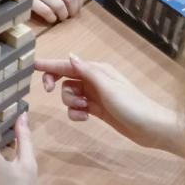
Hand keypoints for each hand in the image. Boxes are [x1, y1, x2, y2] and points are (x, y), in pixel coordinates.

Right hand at [31, 0, 85, 23]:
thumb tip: (78, 0)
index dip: (79, 3)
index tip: (75, 9)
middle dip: (72, 11)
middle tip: (68, 16)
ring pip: (60, 5)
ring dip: (62, 16)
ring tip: (59, 18)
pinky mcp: (29, 0)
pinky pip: (46, 11)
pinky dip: (51, 18)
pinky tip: (50, 19)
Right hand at [36, 54, 183, 151]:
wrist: (151, 128)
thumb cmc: (131, 104)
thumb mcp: (107, 87)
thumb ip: (86, 72)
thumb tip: (70, 55)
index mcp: (97, 71)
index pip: (68, 65)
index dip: (49, 65)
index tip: (32, 66)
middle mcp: (94, 81)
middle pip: (65, 80)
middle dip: (57, 86)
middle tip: (48, 91)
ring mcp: (95, 96)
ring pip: (70, 95)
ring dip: (71, 103)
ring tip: (84, 109)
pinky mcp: (97, 110)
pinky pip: (77, 109)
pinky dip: (77, 113)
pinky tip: (86, 118)